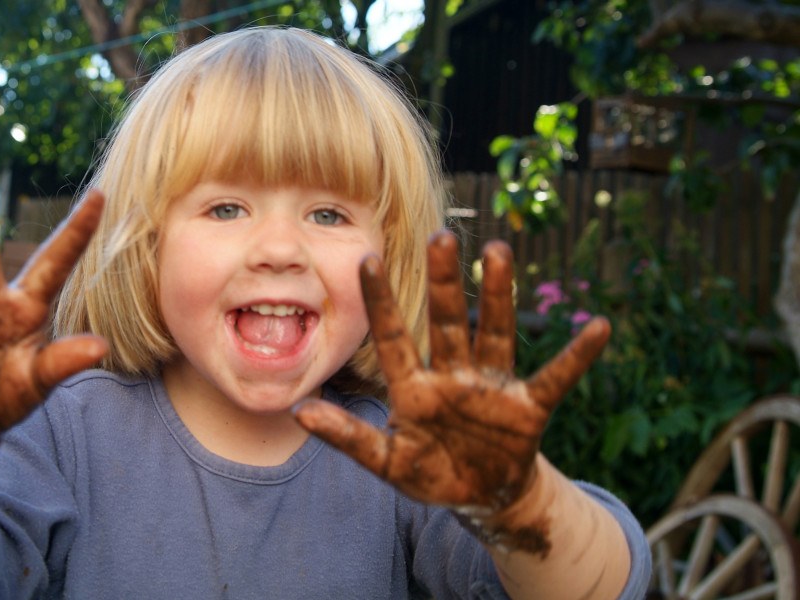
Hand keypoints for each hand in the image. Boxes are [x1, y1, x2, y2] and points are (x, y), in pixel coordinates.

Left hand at [296, 231, 608, 518]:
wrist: (481, 497)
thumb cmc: (431, 472)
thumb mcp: (387, 461)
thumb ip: (349, 438)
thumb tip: (300, 412)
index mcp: (415, 389)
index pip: (394, 338)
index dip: (381, 303)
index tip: (366, 260)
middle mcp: (453, 376)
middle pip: (446, 322)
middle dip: (442, 283)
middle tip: (441, 237)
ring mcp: (491, 387)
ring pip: (493, 333)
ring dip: (496, 296)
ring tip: (498, 252)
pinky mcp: (528, 407)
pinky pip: (555, 377)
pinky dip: (576, 356)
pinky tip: (598, 327)